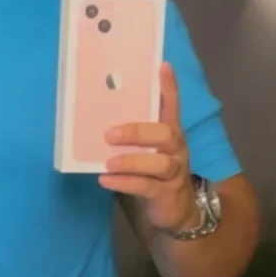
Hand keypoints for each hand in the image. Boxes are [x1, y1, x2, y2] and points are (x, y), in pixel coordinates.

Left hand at [98, 63, 198, 233]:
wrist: (176, 211)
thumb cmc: (154, 171)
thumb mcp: (147, 148)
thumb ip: (132, 131)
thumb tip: (99, 112)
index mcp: (170, 132)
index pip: (172, 105)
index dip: (169, 87)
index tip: (163, 66)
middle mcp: (176, 149)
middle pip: (166, 133)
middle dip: (138, 131)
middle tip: (110, 134)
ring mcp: (174, 172)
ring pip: (160, 163)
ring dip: (132, 161)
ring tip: (108, 163)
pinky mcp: (167, 194)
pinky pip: (147, 187)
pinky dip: (125, 183)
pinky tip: (105, 180)